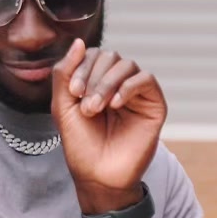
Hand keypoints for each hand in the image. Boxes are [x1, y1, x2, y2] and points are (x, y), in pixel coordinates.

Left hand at [52, 39, 166, 208]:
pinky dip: (128, 87)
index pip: (93, 55)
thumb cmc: (81, 144)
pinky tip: (116, 105)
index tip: (73, 92)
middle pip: (110, 56)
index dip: (81, 67)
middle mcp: (117, 83)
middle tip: (86, 106)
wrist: (98, 175)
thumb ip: (64, 73)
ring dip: (107, 84)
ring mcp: (136, 93)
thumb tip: (79, 42)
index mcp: (96, 81)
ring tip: (96, 109)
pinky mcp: (154, 104)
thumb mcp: (62, 106)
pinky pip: (146, 80)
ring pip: (127, 65)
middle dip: (93, 78)